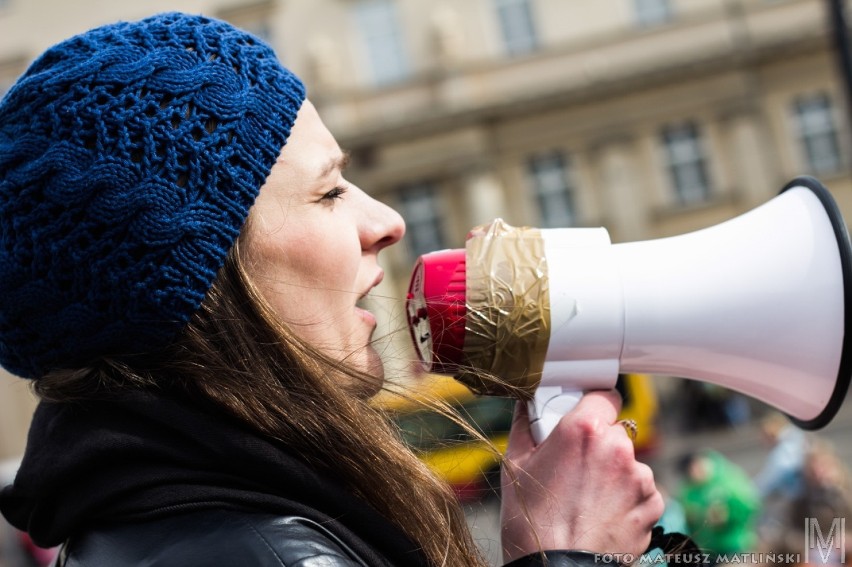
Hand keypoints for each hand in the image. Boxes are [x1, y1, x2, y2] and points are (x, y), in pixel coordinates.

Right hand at [500, 390, 663, 562]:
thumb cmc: (531, 522)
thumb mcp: (515, 465)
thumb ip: (526, 425)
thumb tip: (526, 405)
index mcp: (583, 430)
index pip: (604, 395)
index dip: (592, 407)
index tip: (583, 418)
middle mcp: (617, 448)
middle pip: (615, 431)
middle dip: (598, 444)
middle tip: (574, 466)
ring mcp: (639, 477)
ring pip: (628, 462)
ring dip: (613, 473)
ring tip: (586, 498)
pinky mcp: (652, 504)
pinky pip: (642, 490)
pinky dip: (627, 498)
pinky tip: (602, 513)